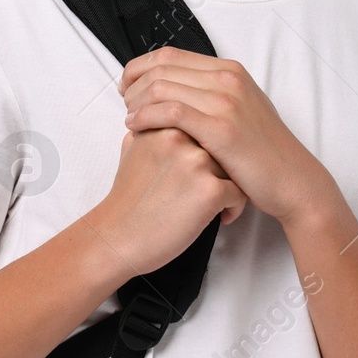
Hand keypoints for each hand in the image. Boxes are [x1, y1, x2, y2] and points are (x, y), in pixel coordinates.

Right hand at [90, 126, 247, 276]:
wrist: (118, 237)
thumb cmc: (127, 199)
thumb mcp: (132, 150)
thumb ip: (152, 130)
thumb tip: (164, 120)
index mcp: (164, 124)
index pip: (202, 124)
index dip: (207, 146)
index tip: (203, 166)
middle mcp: (181, 137)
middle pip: (220, 144)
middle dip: (221, 166)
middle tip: (211, 187)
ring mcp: (197, 162)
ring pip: (234, 167)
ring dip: (229, 186)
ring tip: (215, 205)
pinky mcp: (209, 190)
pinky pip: (239, 193)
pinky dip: (233, 207)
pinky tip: (219, 217)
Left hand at [118, 46, 331, 226]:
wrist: (292, 179)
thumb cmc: (262, 152)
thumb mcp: (241, 109)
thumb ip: (211, 94)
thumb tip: (173, 88)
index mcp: (229, 70)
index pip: (169, 55)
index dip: (139, 67)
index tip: (127, 86)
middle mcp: (227, 79)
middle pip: (160, 67)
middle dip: (133, 84)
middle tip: (124, 105)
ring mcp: (225, 102)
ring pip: (160, 87)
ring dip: (135, 102)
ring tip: (129, 119)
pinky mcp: (221, 129)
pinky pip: (170, 112)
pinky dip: (145, 117)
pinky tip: (135, 129)